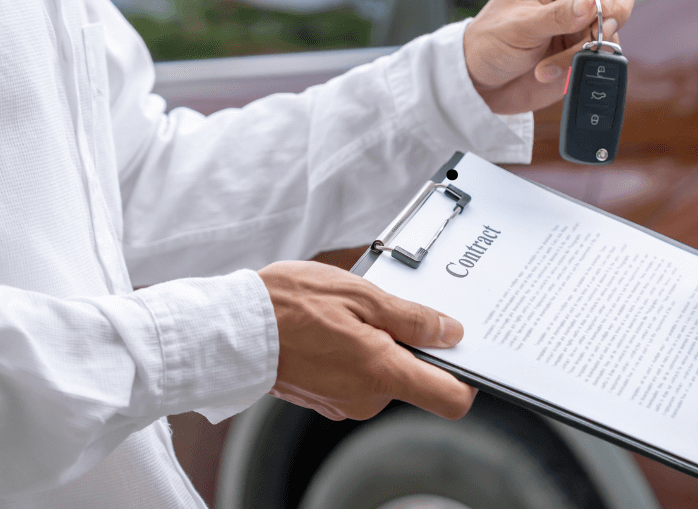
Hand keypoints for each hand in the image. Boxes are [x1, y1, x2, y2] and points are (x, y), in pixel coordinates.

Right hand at [258, 260, 475, 420]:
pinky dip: (354, 354)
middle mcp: (366, 398)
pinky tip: (332, 328)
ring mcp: (343, 403)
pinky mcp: (325, 400)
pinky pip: (356, 377)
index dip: (466, 378)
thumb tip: (449, 331)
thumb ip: (411, 317)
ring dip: (376, 345)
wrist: (231, 329)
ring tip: (347, 314)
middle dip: (407, 344)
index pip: (449, 398)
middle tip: (382, 309)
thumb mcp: (361, 295)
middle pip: (413, 378)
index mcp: (382, 372)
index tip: (463, 354)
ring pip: (382, 374)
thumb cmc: (288, 306)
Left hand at [464, 0, 636, 113]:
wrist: (482, 84)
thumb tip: (593, 4)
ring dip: (589, 47)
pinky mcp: (584, 50)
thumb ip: (556, 16)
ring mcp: (581, 22)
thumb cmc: (489, 44)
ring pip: (613, 24)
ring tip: (550, 64)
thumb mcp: (518, 28)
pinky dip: (581, 66)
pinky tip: (548, 73)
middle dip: (616, 9)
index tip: (600, 4)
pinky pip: (602, 55)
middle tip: (602, 30)